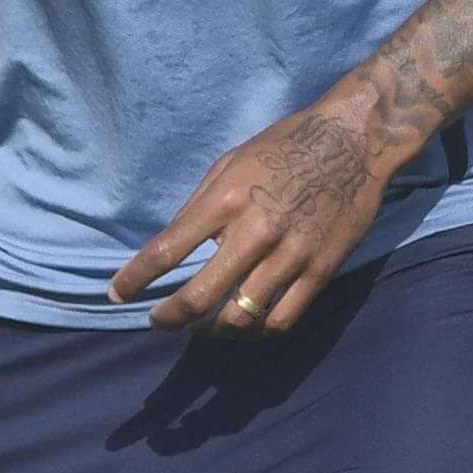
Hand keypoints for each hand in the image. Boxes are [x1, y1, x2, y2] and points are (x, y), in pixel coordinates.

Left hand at [112, 97, 391, 335]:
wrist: (354, 141)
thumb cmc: (285, 146)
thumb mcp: (230, 162)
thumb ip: (201, 206)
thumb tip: (174, 247)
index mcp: (226, 199)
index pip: (167, 250)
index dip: (134, 279)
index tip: (118, 293)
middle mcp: (255, 232)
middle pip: (200, 296)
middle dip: (170, 318)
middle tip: (158, 321)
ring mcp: (291, 255)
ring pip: (240, 317)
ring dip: (212, 330)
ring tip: (203, 326)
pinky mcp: (320, 271)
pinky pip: (281, 319)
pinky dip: (255, 331)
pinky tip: (245, 325)